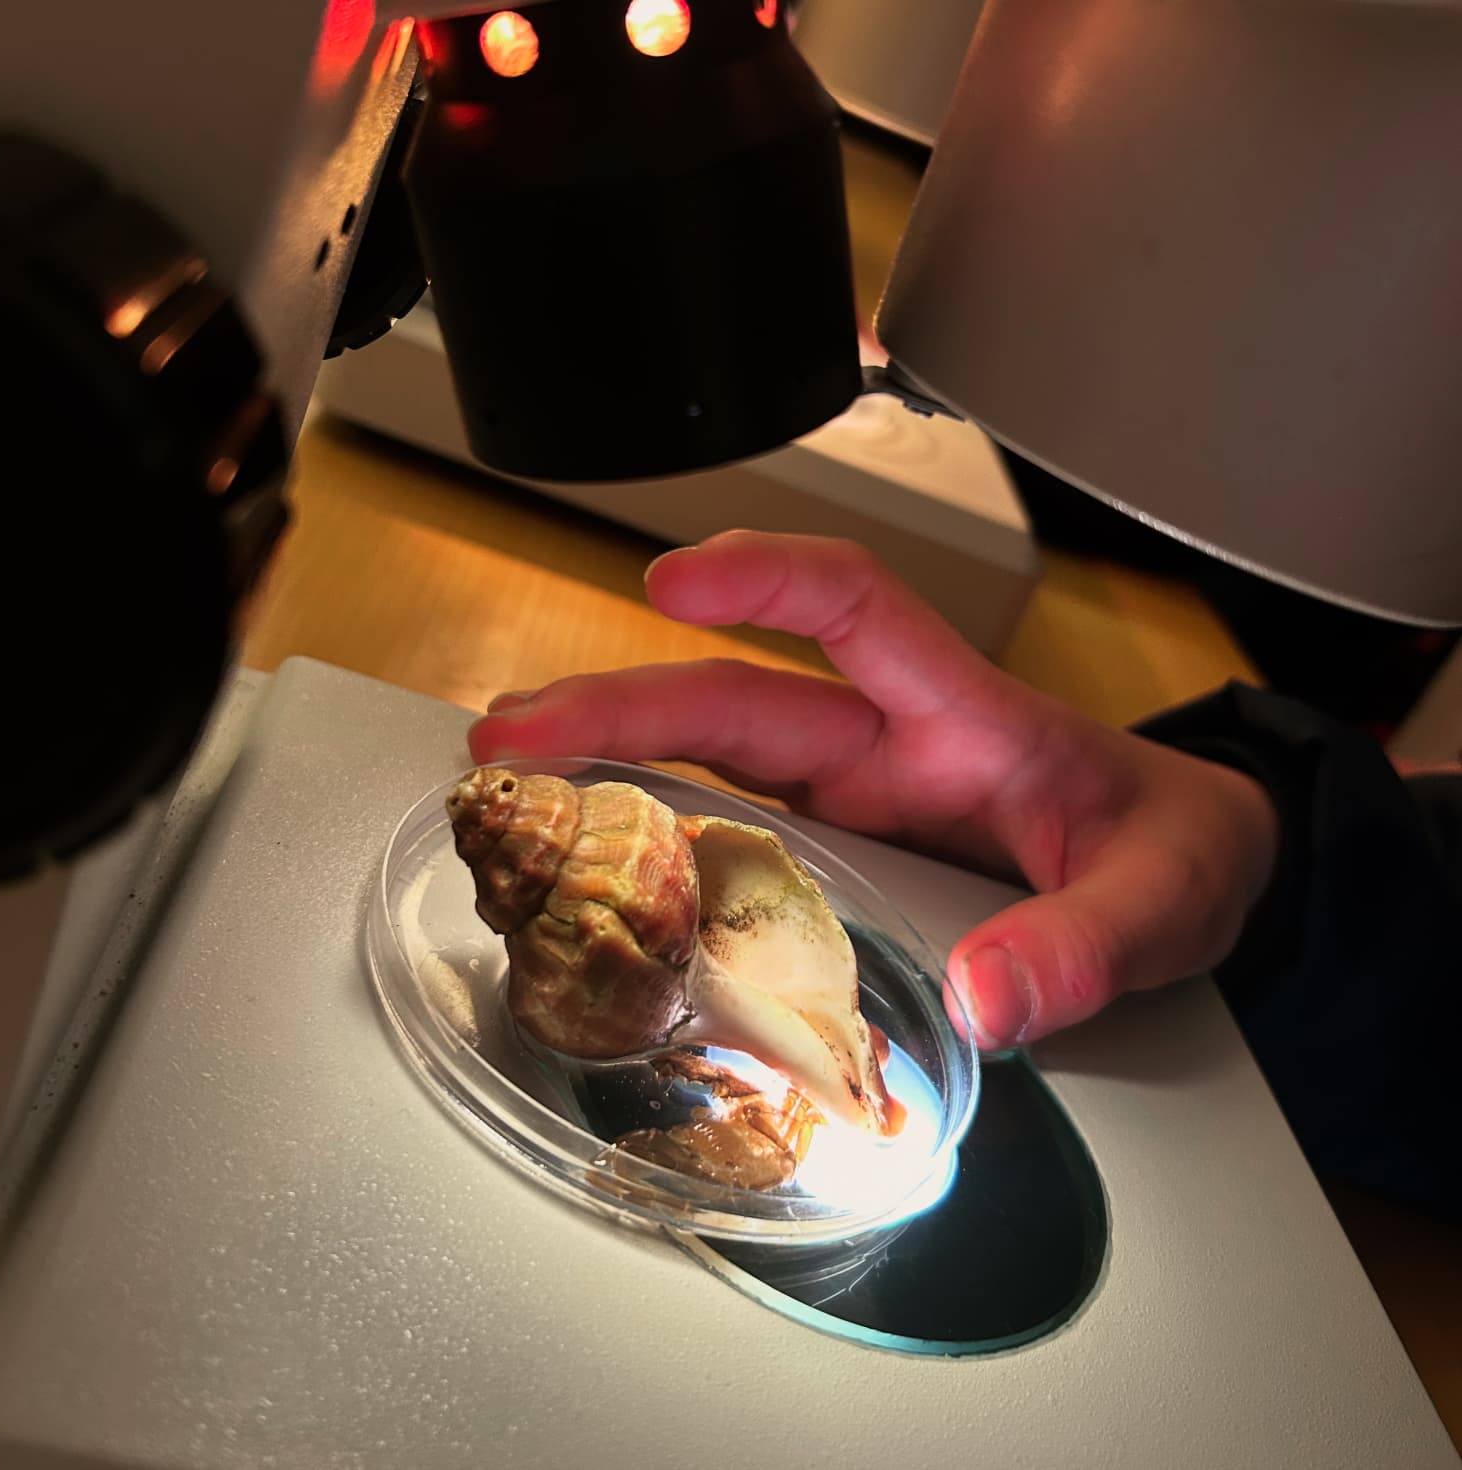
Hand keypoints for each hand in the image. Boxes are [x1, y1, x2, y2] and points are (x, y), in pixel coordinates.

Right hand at [468, 531, 1277, 1049]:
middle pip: (736, 696)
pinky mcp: (838, 851)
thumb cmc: (1170, 849)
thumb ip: (1084, 945)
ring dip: (610, 755)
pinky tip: (595, 857)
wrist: (1184, 869)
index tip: (672, 580)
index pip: (854, 608)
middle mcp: (887, 746)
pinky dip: (659, 828)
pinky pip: (732, 825)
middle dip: (618, 702)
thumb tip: (986, 1000)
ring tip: (510, 778)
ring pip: (713, 754)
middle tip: (510, 736)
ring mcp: (854, 799)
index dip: (765, 578)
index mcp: (960, 719)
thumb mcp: (1158, 897)